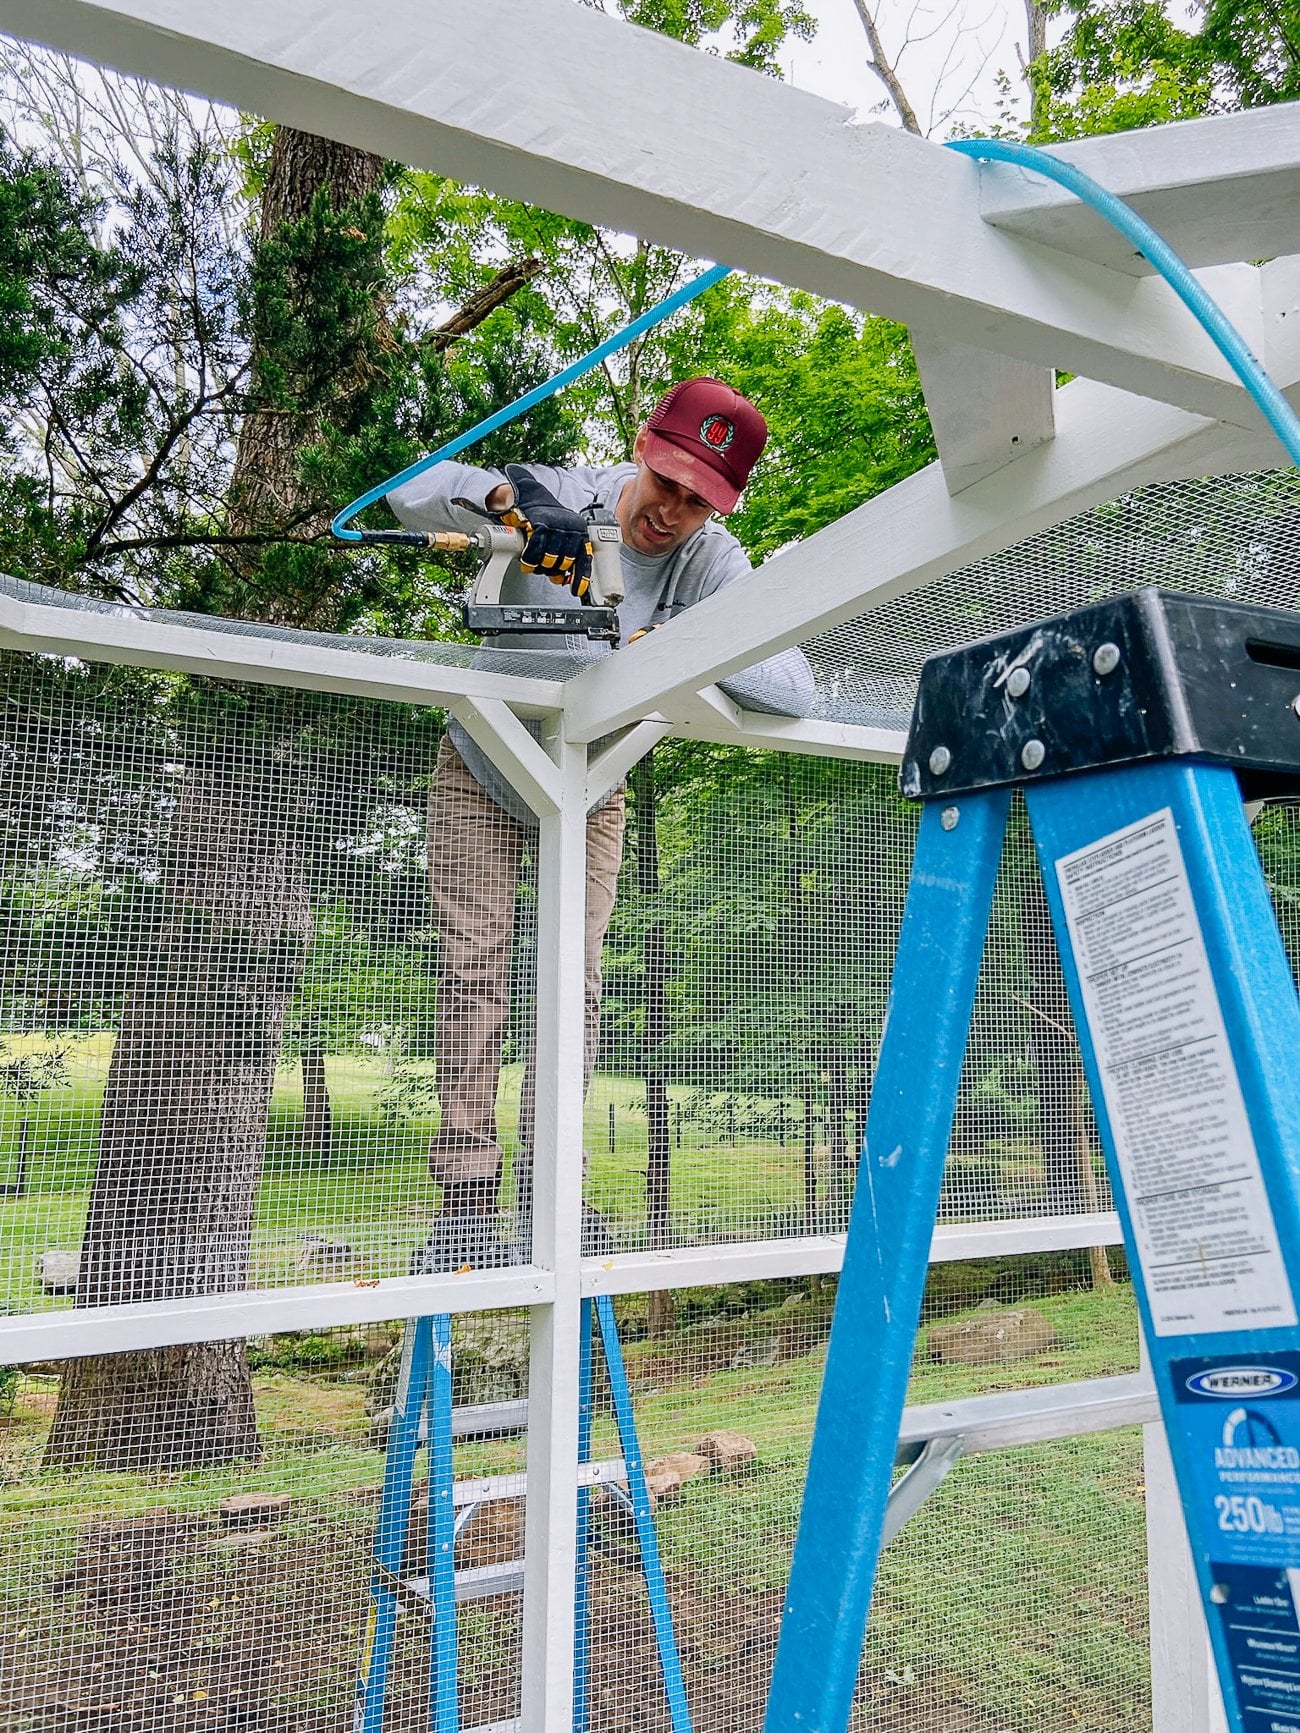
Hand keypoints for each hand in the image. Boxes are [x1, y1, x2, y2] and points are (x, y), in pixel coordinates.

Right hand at [501, 465, 593, 595]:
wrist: (531, 497)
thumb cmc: (547, 521)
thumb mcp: (562, 538)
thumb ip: (566, 556)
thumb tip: (565, 580)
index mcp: (580, 534)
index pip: (583, 560)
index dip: (580, 578)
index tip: (576, 591)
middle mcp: (571, 530)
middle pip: (564, 564)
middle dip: (552, 571)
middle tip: (543, 569)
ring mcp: (556, 527)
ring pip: (549, 560)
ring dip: (540, 567)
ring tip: (534, 564)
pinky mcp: (540, 525)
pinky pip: (535, 552)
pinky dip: (529, 560)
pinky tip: (527, 562)